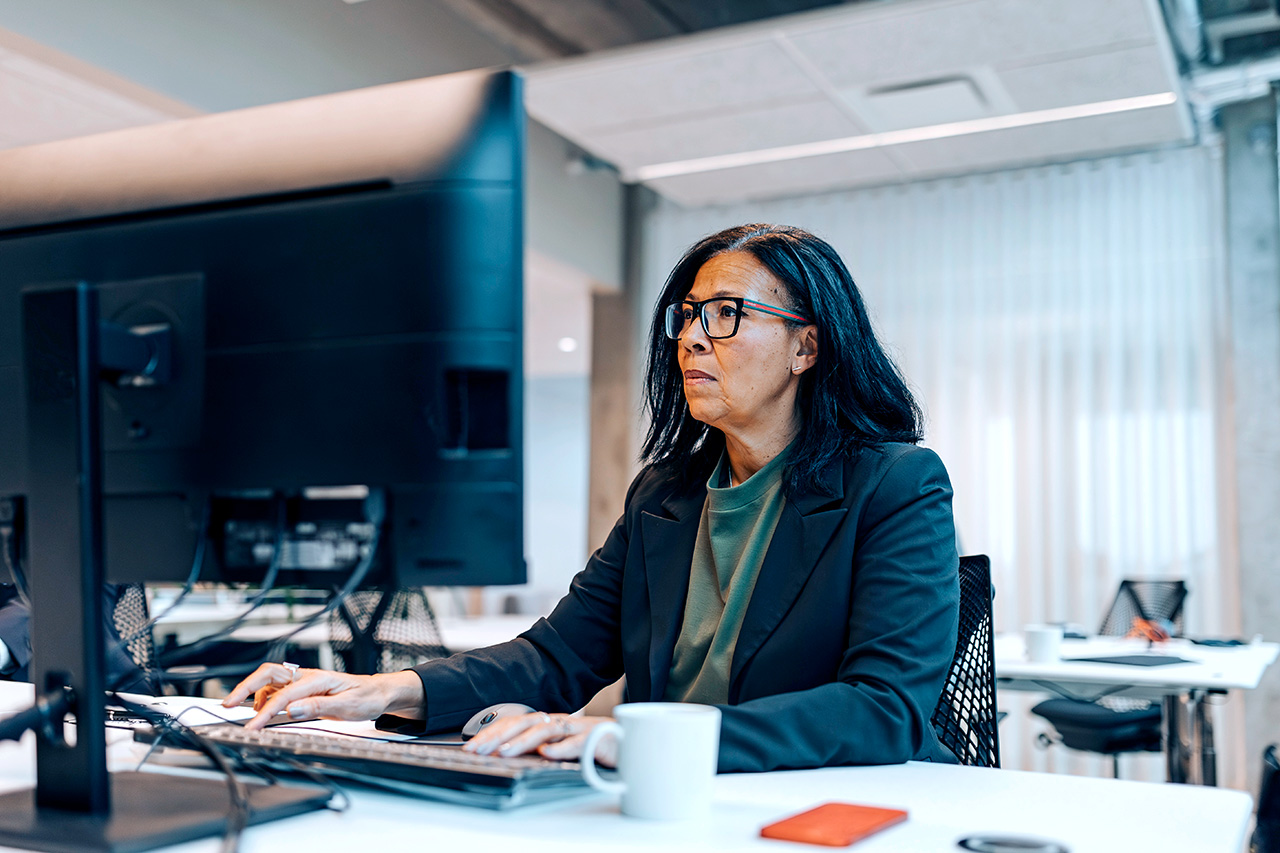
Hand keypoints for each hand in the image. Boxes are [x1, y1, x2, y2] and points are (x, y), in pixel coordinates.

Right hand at [222, 663, 423, 730]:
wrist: (379, 693)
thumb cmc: (366, 698)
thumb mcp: (348, 706)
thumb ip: (320, 707)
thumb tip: (292, 710)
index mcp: (318, 679)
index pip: (284, 695)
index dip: (265, 712)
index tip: (251, 727)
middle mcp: (308, 676)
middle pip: (268, 674)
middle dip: (245, 687)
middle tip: (227, 704)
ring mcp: (305, 681)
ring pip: (270, 681)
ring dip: (254, 694)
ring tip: (249, 714)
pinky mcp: (304, 689)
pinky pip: (278, 689)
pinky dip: (265, 698)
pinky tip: (265, 712)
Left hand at [462, 712, 617, 766]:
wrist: (631, 742)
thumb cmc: (592, 745)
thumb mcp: (559, 747)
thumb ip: (537, 748)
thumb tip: (504, 754)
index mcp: (549, 723)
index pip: (515, 723)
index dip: (492, 733)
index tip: (470, 746)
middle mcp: (560, 723)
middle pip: (525, 723)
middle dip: (499, 736)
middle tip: (478, 749)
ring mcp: (578, 729)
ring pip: (547, 730)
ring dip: (524, 741)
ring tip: (505, 752)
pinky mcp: (596, 740)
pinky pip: (577, 744)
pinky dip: (562, 748)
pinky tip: (548, 754)